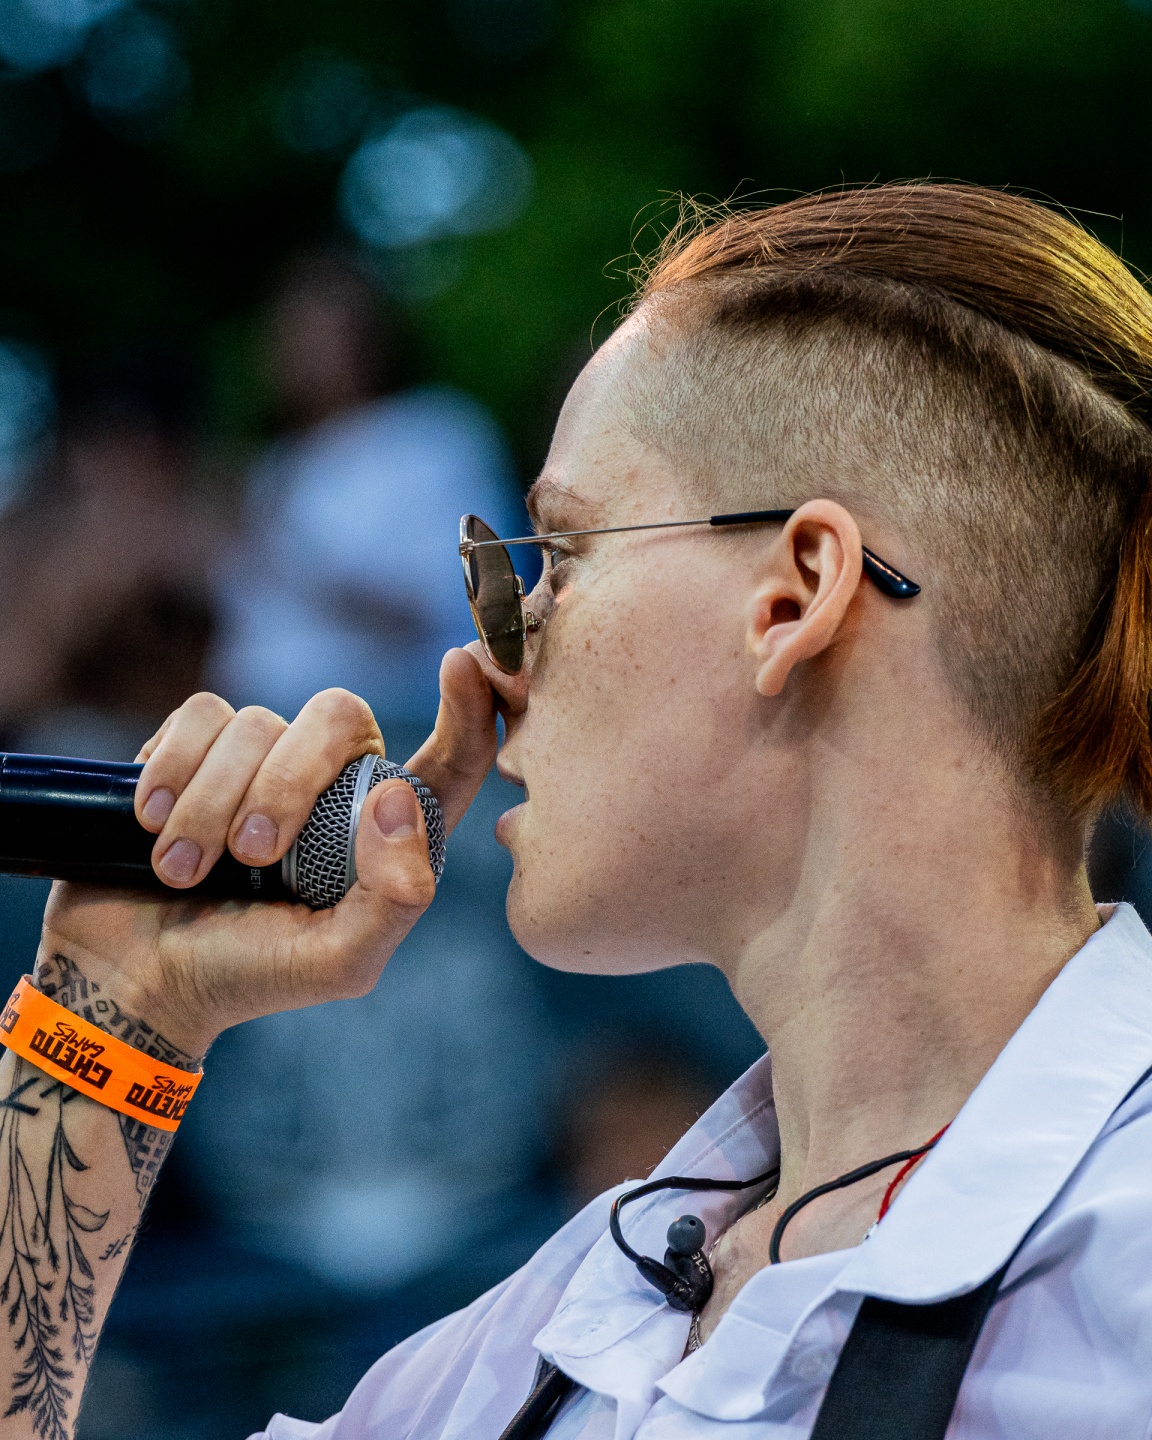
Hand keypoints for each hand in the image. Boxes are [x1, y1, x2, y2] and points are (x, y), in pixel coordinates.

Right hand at [37, 648, 498, 1056]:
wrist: (137, 977)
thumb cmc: (250, 974)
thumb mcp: (339, 962)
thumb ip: (394, 899)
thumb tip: (399, 802)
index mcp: (386, 832)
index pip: (450, 760)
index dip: (471, 706)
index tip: (460, 664)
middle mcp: (334, 783)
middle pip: (339, 715)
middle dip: (287, 783)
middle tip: (250, 856)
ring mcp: (264, 760)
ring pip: (257, 723)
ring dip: (212, 804)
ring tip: (182, 870)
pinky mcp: (198, 746)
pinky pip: (201, 714)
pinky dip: (174, 771)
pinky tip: (152, 823)